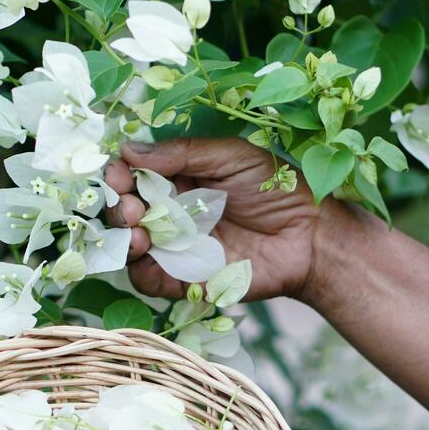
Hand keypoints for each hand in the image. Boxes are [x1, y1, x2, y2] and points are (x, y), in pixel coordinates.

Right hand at [102, 138, 354, 303]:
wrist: (310, 236)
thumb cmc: (276, 189)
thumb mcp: (231, 157)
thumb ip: (182, 153)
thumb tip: (129, 149)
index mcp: (178, 180)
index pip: (134, 177)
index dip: (120, 175)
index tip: (118, 173)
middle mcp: (171, 214)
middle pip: (126, 212)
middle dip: (119, 208)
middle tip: (131, 207)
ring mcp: (175, 248)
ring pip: (130, 247)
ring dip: (124, 238)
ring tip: (138, 232)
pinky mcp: (183, 280)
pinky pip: (149, 280)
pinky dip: (140, 270)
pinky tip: (146, 255)